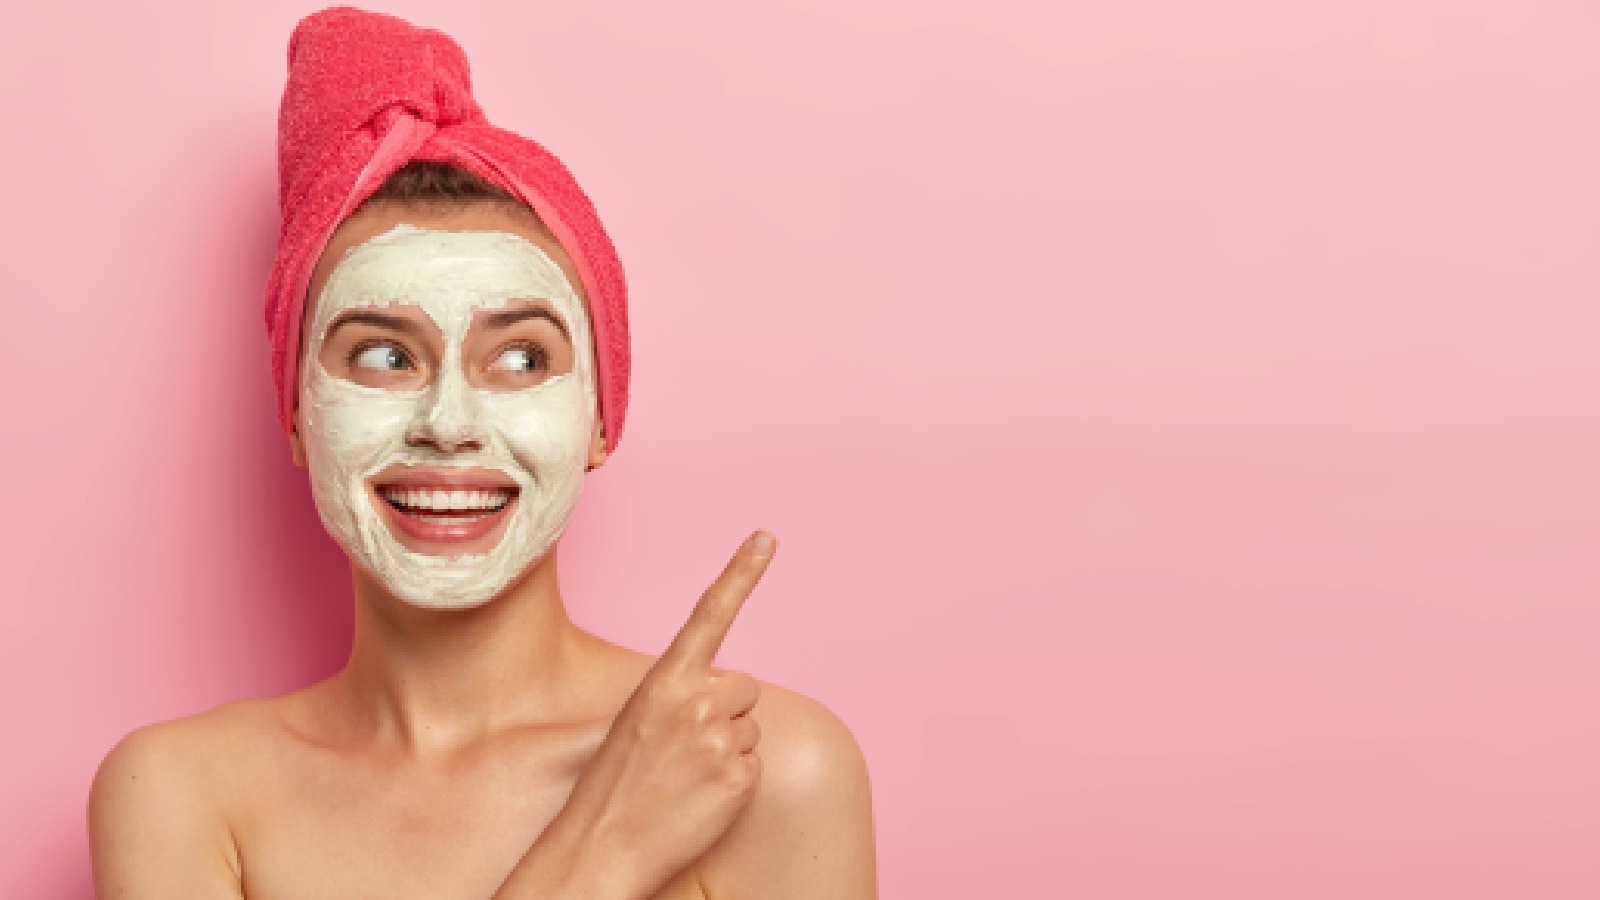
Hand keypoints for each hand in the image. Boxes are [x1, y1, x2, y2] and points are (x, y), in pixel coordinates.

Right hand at [528, 531, 775, 898]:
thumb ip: (679, 696)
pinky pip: (754, 768)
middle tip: (685, 749)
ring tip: (686, 777)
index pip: (709, 614)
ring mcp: (721, 739)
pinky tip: (699, 800)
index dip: (741, 572)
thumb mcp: (636, 722)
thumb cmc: (612, 787)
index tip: (766, 537)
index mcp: (663, 680)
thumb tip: (726, 692)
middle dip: (726, 712)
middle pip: (744, 687)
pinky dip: (734, 784)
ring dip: (729, 749)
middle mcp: (696, 701)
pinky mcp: (740, 778)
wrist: (601, 849)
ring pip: (751, 728)